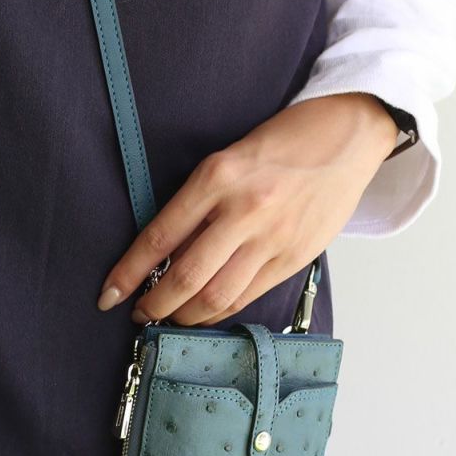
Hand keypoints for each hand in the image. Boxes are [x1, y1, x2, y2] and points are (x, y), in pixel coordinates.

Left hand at [95, 93, 398, 326]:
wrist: (347, 136)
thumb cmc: (282, 142)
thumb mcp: (228, 159)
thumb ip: (198, 204)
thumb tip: (162, 252)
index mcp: (217, 176)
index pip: (159, 237)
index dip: (128, 273)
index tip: (108, 294)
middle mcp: (244, 209)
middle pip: (186, 277)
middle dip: (154, 305)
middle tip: (138, 314)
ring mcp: (272, 237)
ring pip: (217, 296)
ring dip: (185, 316)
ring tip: (168, 319)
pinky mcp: (295, 257)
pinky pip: (248, 296)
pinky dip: (219, 312)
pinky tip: (204, 314)